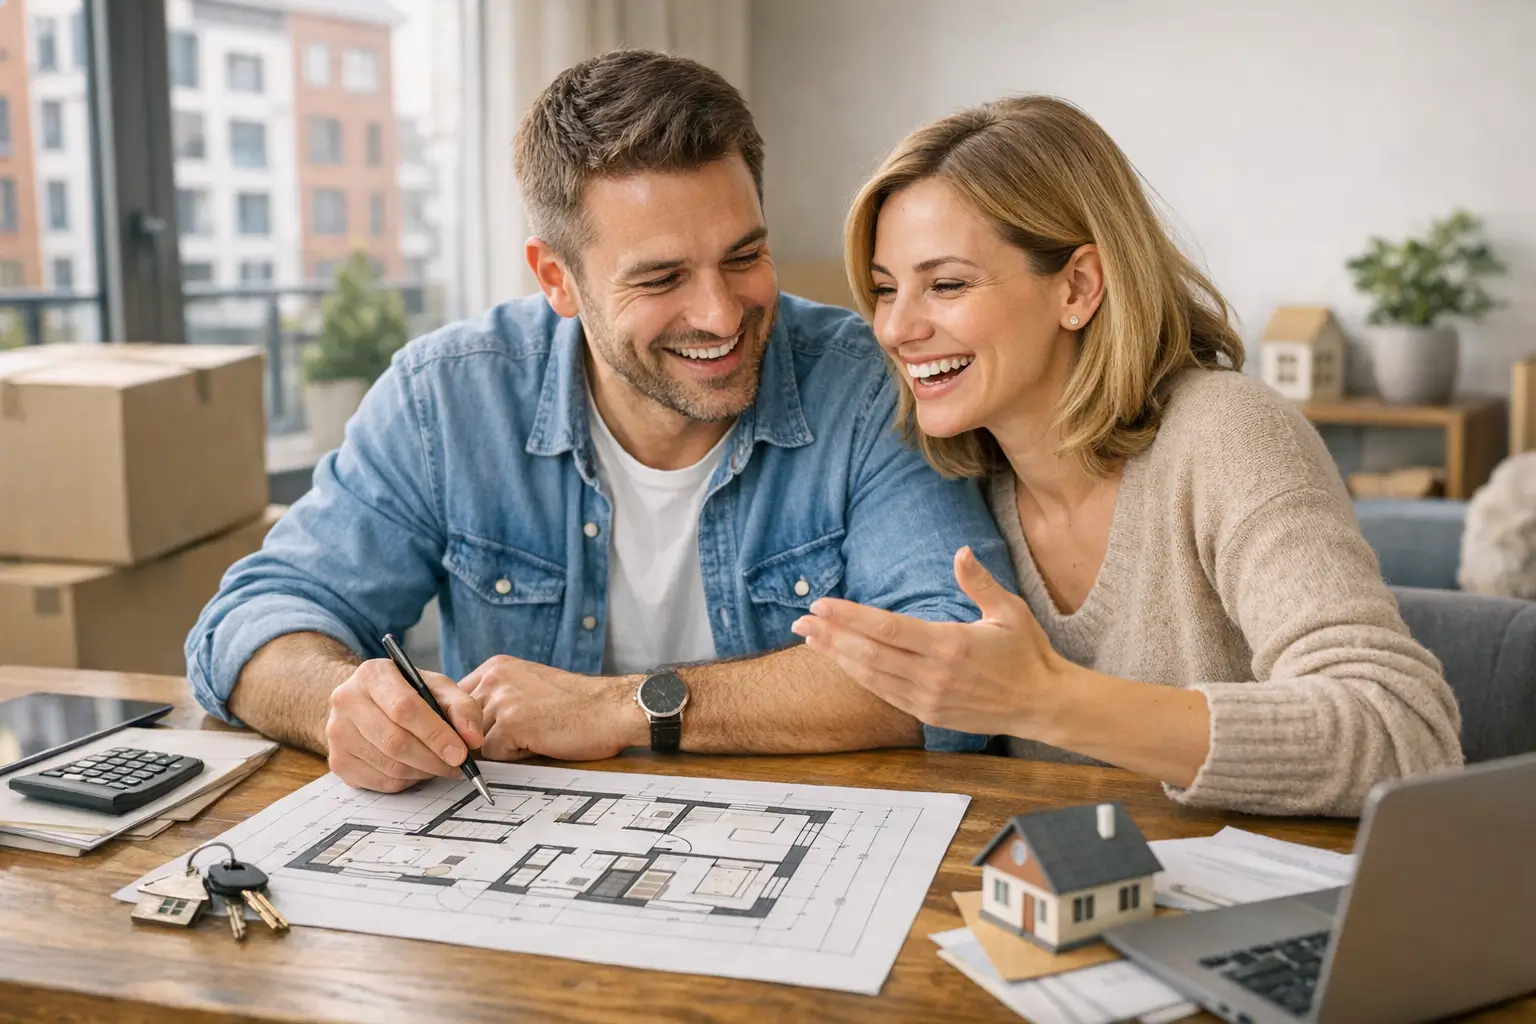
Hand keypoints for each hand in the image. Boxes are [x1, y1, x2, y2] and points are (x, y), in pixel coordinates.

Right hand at [325, 659, 484, 792]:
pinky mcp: (338, 760)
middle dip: (433, 759)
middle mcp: (347, 701)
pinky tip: (417, 769)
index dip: (435, 734)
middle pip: (395, 741)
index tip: (460, 753)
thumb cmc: (406, 693)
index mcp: (373, 675)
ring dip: (423, 772)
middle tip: (456, 766)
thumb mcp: (437, 688)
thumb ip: (462, 707)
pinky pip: (380, 782)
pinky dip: (406, 781)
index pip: (404, 708)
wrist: (363, 702)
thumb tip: (473, 739)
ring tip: (439, 764)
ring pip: (389, 765)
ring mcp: (337, 733)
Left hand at [459, 655, 646, 761]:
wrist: (611, 709)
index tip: (488, 730)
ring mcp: (502, 699)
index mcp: (496, 666)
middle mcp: (494, 678)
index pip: (456, 701)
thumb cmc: (577, 705)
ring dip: (500, 747)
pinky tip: (539, 743)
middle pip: (461, 723)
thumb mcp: (528, 686)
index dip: (468, 723)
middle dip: (482, 736)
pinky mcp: (512, 723)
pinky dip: (514, 757)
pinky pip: (494, 755)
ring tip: (532, 736)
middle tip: (520, 734)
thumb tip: (465, 727)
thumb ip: (497, 697)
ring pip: (475, 740)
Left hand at [790, 546, 1063, 735]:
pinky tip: (842, 662)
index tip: (822, 606)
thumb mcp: (1010, 611)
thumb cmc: (1027, 653)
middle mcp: (934, 675)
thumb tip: (961, 552)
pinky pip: (885, 694)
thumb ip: (979, 582)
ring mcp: (929, 698)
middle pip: (869, 653)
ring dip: (838, 657)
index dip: (850, 618)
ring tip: (810, 640)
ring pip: (871, 676)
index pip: (888, 629)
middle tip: (800, 621)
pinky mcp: (928, 714)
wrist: (1043, 704)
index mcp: (950, 645)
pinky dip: (859, 677)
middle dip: (831, 636)